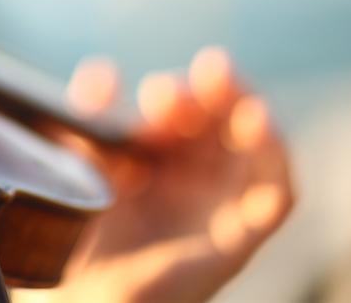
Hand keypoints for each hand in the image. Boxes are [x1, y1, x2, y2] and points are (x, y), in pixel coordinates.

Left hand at [24, 48, 292, 302]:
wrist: (76, 296)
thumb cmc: (74, 233)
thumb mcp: (78, 160)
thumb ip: (89, 115)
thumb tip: (104, 70)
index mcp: (157, 157)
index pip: (182, 111)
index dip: (176, 92)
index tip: (154, 92)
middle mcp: (193, 179)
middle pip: (223, 121)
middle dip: (214, 90)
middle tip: (205, 71)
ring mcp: (217, 208)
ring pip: (255, 148)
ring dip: (248, 107)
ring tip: (228, 81)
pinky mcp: (238, 241)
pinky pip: (275, 197)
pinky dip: (275, 156)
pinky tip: (260, 121)